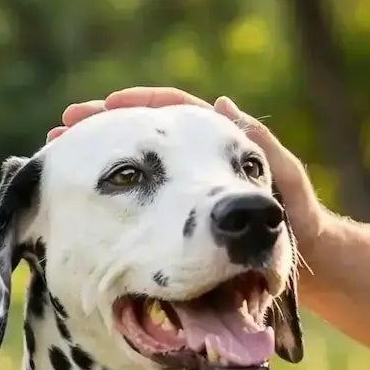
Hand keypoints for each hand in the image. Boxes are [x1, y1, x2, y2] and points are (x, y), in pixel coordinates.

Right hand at [48, 87, 328, 246]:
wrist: (308, 265)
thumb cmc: (301, 221)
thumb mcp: (284, 178)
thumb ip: (257, 146)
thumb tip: (222, 104)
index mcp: (216, 147)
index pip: (171, 111)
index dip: (135, 106)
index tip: (102, 107)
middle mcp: (196, 165)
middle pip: (142, 136)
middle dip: (102, 128)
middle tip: (64, 128)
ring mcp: (187, 195)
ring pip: (137, 169)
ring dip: (102, 161)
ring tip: (62, 158)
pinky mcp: (184, 226)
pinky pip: (142, 205)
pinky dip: (115, 196)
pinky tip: (87, 203)